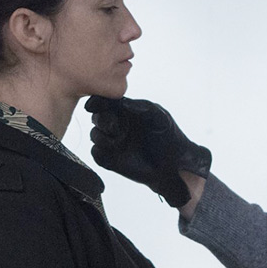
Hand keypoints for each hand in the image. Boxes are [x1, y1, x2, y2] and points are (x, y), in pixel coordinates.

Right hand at [86, 96, 210, 207]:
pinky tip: (114, 154)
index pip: (106, 102)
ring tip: (119, 141)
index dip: (97, 102)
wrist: (173, 165)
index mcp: (126, 110)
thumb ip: (142, 107)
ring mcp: (112, 142)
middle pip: (97, 117)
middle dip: (102, 120)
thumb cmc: (169, 137)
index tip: (93, 105)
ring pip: (94, 135)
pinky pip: (96, 153)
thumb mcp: (159, 117)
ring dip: (102, 137)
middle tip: (115, 128)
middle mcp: (117, 125)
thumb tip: (122, 102)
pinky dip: (100, 152)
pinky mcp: (110, 159)